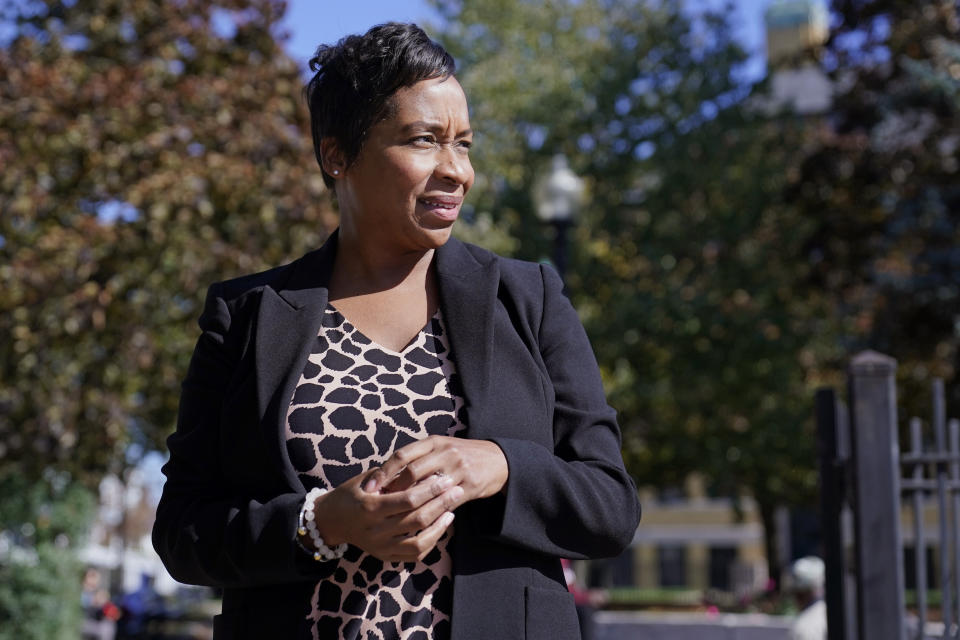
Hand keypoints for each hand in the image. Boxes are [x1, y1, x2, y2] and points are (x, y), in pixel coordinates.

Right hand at [307, 467, 462, 562]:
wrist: (331, 521)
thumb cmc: (352, 493)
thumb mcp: (367, 479)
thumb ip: (392, 475)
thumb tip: (425, 468)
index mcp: (370, 507)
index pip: (408, 499)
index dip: (431, 489)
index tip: (446, 479)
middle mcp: (375, 530)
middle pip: (417, 519)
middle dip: (441, 504)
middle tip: (456, 491)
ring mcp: (380, 547)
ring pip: (419, 542)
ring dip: (440, 527)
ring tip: (451, 511)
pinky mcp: (384, 556)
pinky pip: (414, 555)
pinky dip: (431, 542)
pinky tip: (440, 527)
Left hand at [366, 435, 508, 502]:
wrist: (497, 460)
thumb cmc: (461, 455)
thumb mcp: (440, 448)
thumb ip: (417, 458)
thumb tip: (385, 475)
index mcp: (434, 442)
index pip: (402, 455)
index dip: (383, 472)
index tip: (369, 488)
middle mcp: (445, 452)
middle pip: (411, 472)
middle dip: (392, 490)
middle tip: (378, 505)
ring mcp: (458, 468)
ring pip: (427, 488)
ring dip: (410, 503)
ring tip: (394, 515)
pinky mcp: (470, 485)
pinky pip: (444, 501)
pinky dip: (431, 511)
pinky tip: (419, 520)